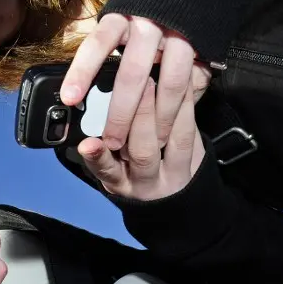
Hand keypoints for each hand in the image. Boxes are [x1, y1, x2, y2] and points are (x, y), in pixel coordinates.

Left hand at [61, 13, 211, 150]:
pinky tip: (175, 125)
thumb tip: (76, 93)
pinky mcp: (201, 45)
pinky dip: (184, 106)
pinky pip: (193, 81)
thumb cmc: (144, 12)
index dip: (82, 72)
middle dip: (121, 113)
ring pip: (169, 83)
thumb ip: (101, 53)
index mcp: (119, 18)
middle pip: (131, 74)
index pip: (96, 45)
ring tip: (152, 143)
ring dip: (159, 118)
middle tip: (112, 140)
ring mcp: (177, 33)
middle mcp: (147, 24)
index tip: (70, 99)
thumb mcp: (117, 22)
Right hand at [77, 78, 205, 200]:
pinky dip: (188, 106)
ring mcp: (174, 173)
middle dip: (140, 117)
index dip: (97, 156)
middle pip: (142, 152)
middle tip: (140, 85)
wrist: (175, 203)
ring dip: (169, 107)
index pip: (105, 169)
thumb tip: (91, 111)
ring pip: (175, 141)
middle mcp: (146, 181)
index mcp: (118, 182)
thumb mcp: (111, 171)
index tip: (87, 144)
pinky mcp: (195, 162)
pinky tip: (184, 84)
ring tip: (162, 79)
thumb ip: (102, 149)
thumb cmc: (132, 178)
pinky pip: (193, 133)